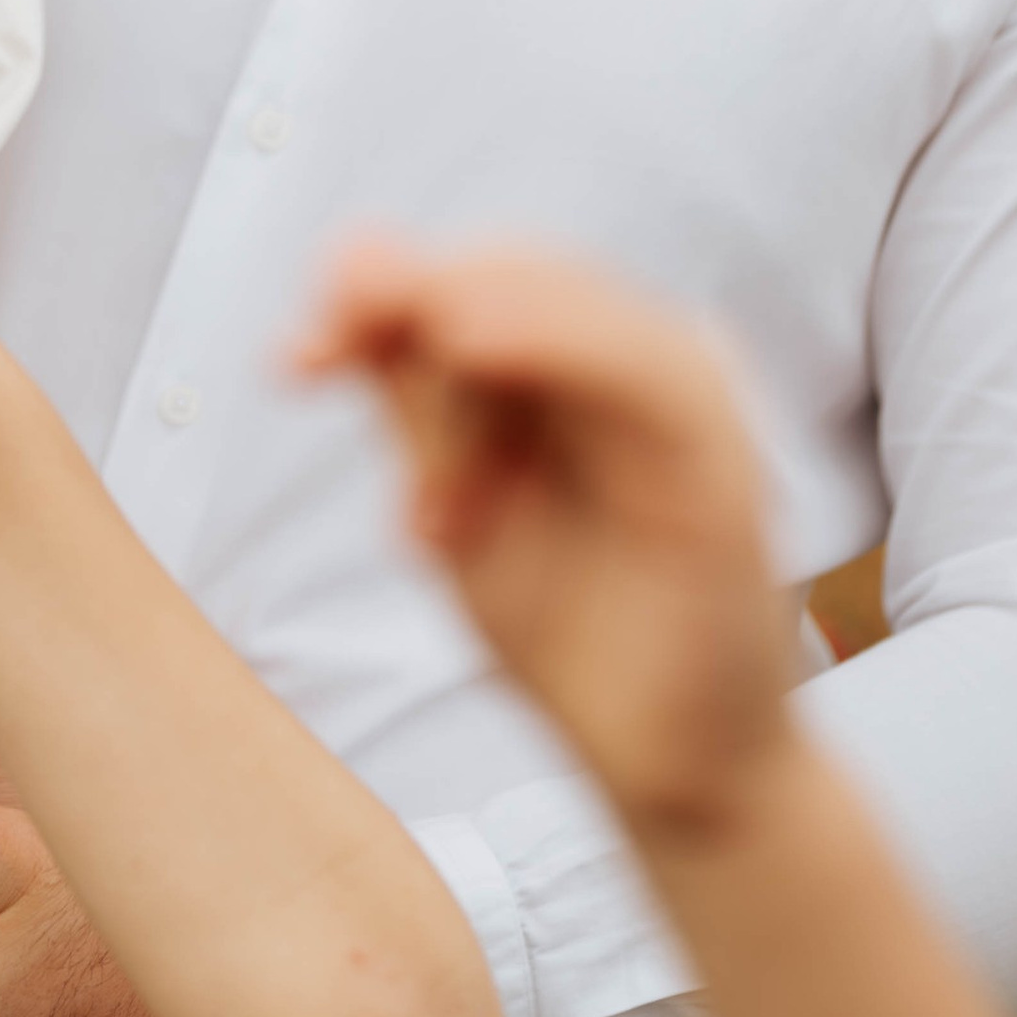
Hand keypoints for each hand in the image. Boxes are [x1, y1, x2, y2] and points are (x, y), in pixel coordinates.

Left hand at [299, 240, 795, 842]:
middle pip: (518, 272)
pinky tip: (467, 343)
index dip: (380, 290)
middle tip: (323, 353)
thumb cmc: (568, 630)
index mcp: (575, 364)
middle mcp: (635, 364)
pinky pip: (644, 370)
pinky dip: (554, 339)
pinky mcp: (721, 462)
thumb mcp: (456, 502)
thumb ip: (412, 390)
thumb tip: (353, 251)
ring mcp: (686, 405)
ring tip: (383, 347)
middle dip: (409, 297)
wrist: (666, 765)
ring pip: (576, 300)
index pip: (476, 279)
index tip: (295, 359)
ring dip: (466, 317)